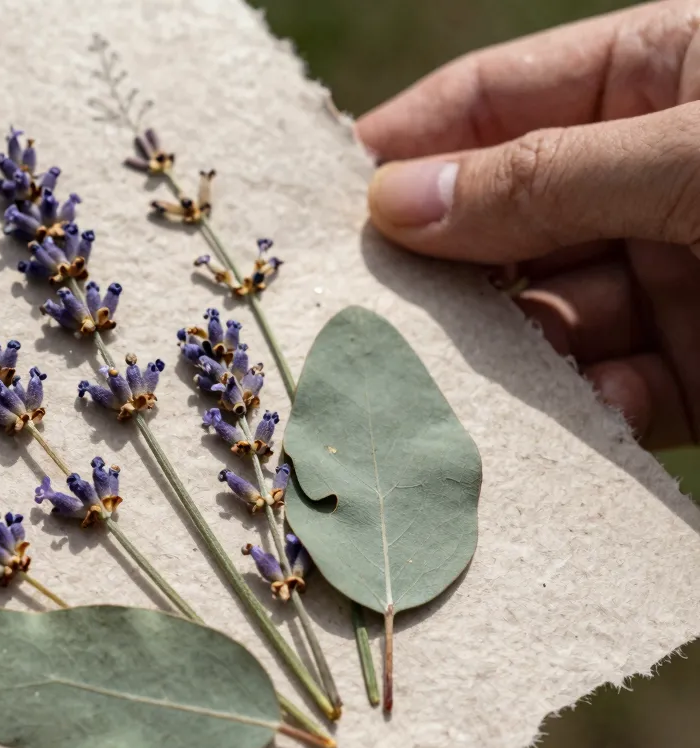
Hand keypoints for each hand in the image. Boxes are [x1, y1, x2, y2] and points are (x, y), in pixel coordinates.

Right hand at [358, 0, 699, 449]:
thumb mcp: (699, 154)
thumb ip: (547, 177)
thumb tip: (395, 198)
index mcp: (667, 77)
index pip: (502, 97)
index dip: (412, 139)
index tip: (323, 191)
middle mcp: (655, 177)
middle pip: (509, 220)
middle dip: (441, 266)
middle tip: (358, 306)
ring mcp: (682, 276)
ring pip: (550, 318)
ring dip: (498, 353)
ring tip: (437, 384)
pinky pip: (615, 396)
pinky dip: (579, 416)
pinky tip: (548, 431)